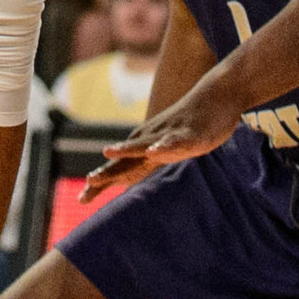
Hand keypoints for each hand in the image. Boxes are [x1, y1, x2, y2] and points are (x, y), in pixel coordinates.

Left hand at [86, 78, 240, 199]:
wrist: (215, 98)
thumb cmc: (193, 126)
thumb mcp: (173, 148)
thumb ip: (157, 158)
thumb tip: (144, 172)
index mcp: (147, 148)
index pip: (121, 169)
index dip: (103, 181)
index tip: (82, 200)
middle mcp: (152, 140)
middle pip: (126, 160)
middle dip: (108, 172)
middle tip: (88, 182)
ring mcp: (169, 135)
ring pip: (145, 144)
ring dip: (126, 150)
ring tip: (108, 152)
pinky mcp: (189, 133)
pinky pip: (175, 141)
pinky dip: (163, 145)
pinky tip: (153, 150)